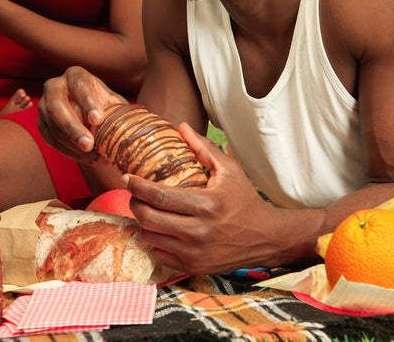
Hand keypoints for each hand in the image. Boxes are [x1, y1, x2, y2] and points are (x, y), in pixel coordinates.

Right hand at [37, 67, 126, 163]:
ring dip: (72, 145)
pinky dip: (69, 152)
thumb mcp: (112, 101)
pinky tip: (86, 158)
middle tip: (89, 145)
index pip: (79, 86)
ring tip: (94, 156)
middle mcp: (54, 87)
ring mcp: (44, 106)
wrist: (88, 112)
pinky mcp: (41, 124)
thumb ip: (118, 110)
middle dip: (73, 128)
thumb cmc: (103, 103)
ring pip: (52, 127)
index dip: (87, 102)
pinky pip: (51, 140)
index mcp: (75, 75)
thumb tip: (130, 124)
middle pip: (56, 107)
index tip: (97, 119)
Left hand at [128, 124, 287, 274]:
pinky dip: (155, 241)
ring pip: (151, 237)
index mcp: (207, 204)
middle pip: (150, 218)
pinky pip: (161, 254)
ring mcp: (195, 252)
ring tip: (147, 211)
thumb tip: (181, 127)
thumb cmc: (246, 201)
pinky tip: (160, 230)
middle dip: (135, 204)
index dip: (138, 187)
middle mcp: (199, 231)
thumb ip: (204, 148)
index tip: (128, 178)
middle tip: (134, 195)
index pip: (161, 197)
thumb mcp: (230, 170)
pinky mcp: (194, 266)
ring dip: (143, 223)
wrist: (266, 237)